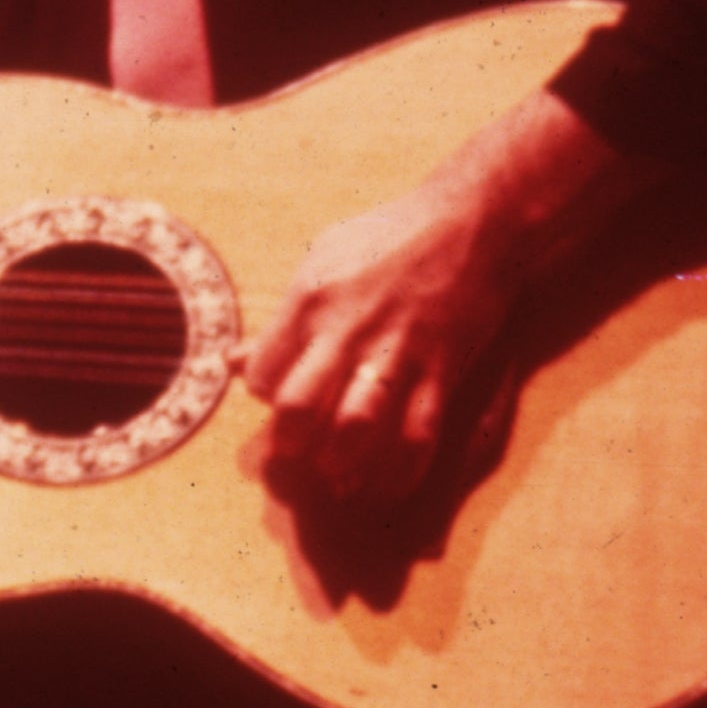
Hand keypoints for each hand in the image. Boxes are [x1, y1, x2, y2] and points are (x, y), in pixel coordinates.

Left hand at [244, 88, 628, 512]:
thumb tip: (234, 362)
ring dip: (341, 464)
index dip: (264, 397)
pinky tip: (388, 484)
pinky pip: (417, 434)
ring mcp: (397, 353)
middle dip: (289, 445)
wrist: (472, 222)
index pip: (264, 372)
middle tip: (293, 462)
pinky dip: (400, 470)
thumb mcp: (323, 259)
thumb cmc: (391, 238)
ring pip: (355, 427)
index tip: (278, 403)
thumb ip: (283, 318)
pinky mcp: (441, 369)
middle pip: (298, 406)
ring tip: (336, 480)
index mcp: (311, 300)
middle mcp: (348, 330)